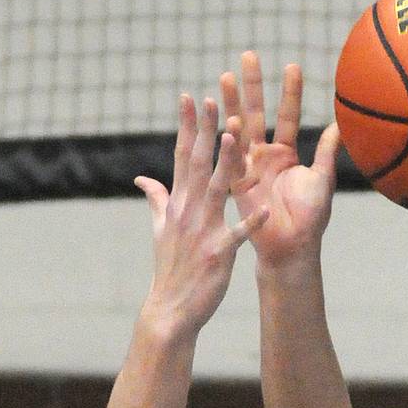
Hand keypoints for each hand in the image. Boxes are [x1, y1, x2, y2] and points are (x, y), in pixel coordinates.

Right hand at [136, 94, 264, 334]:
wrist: (170, 309)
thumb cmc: (169, 269)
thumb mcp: (159, 231)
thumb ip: (156, 201)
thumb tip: (142, 178)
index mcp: (177, 204)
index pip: (181, 156)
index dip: (185, 126)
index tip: (189, 97)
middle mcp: (188, 211)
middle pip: (197, 163)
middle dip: (205, 130)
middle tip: (213, 98)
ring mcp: (203, 231)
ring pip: (217, 189)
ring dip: (226, 162)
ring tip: (236, 135)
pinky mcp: (219, 253)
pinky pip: (238, 234)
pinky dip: (250, 222)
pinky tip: (266, 209)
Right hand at [220, 51, 337, 266]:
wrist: (293, 249)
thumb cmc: (310, 219)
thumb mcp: (322, 180)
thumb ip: (328, 152)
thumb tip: (342, 123)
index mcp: (284, 154)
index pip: (287, 116)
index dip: (290, 92)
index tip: (292, 65)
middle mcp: (263, 156)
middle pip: (256, 113)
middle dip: (251, 85)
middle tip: (247, 54)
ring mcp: (248, 168)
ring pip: (238, 130)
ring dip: (231, 104)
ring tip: (224, 77)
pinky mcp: (238, 185)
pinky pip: (234, 160)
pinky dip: (231, 143)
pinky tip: (227, 122)